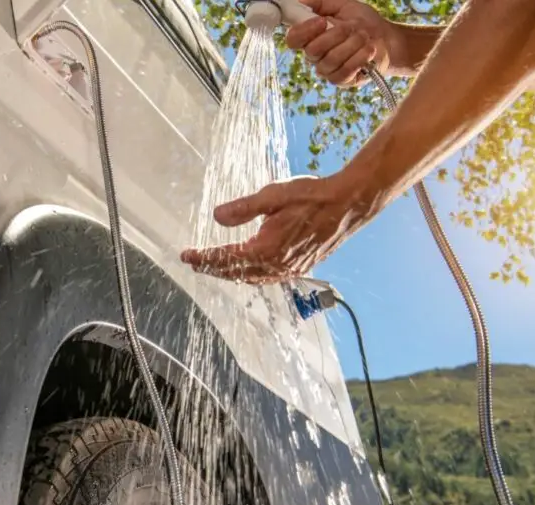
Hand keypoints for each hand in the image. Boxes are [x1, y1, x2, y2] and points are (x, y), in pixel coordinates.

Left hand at [180, 173, 374, 283]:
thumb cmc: (312, 196)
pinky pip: (267, 277)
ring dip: (230, 274)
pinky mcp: (299, 267)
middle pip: (236, 273)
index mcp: (267, 249)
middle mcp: (277, 265)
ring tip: (214, 267)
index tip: (186, 255)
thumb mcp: (273, 195)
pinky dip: (250, 275)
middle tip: (194, 263)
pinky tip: (247, 270)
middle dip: (213, 268)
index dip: (204, 258)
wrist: (348, 204)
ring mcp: (290, 269)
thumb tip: (217, 217)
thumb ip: (244, 208)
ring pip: (252, 278)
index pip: (227, 258)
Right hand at [285, 0, 394, 85]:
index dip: (304, 31)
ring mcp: (328, 70)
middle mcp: (316, 56)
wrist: (387, 40)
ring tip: (364, 37)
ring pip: (330, 60)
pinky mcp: (341, 81)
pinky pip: (343, 72)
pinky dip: (358, 58)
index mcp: (311, 37)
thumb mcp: (343, 5)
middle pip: (312, 50)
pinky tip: (369, 50)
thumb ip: (321, 2)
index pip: (293, 39)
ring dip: (351, 45)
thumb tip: (301, 1)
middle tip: (352, 27)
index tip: (322, 21)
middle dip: (336, 35)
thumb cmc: (364, 23)